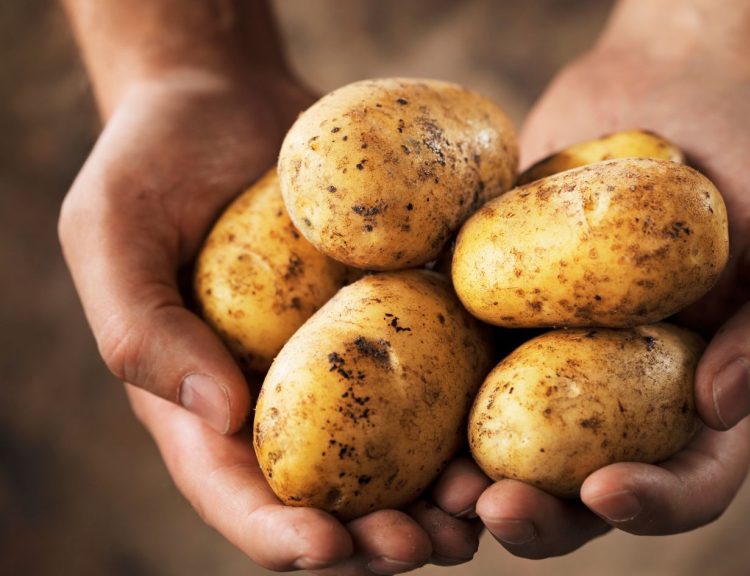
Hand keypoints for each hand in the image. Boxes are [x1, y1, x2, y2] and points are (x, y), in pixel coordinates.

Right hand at [59, 69, 484, 572]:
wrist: (230, 98)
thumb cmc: (153, 161)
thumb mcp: (110, 231)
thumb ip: (141, 327)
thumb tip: (218, 416)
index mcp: (205, 403)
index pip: (236, 492)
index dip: (278, 534)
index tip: (325, 546)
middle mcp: (284, 399)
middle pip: (333, 496)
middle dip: (376, 539)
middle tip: (424, 546)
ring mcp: (350, 363)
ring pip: (399, 456)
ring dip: (440, 498)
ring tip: (481, 511)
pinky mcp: (401, 318)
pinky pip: (442, 376)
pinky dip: (475, 413)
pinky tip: (510, 427)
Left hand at [470, 46, 749, 556]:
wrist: (666, 87)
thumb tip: (719, 407)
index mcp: (704, 395)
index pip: (692, 481)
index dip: (655, 505)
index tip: (607, 490)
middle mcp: (624, 395)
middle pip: (583, 491)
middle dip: (541, 518)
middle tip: (494, 508)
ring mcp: (552, 358)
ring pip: (509, 447)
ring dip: (471, 483)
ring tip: (438, 485)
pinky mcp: (495, 314)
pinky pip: (457, 363)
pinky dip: (426, 396)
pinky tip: (395, 393)